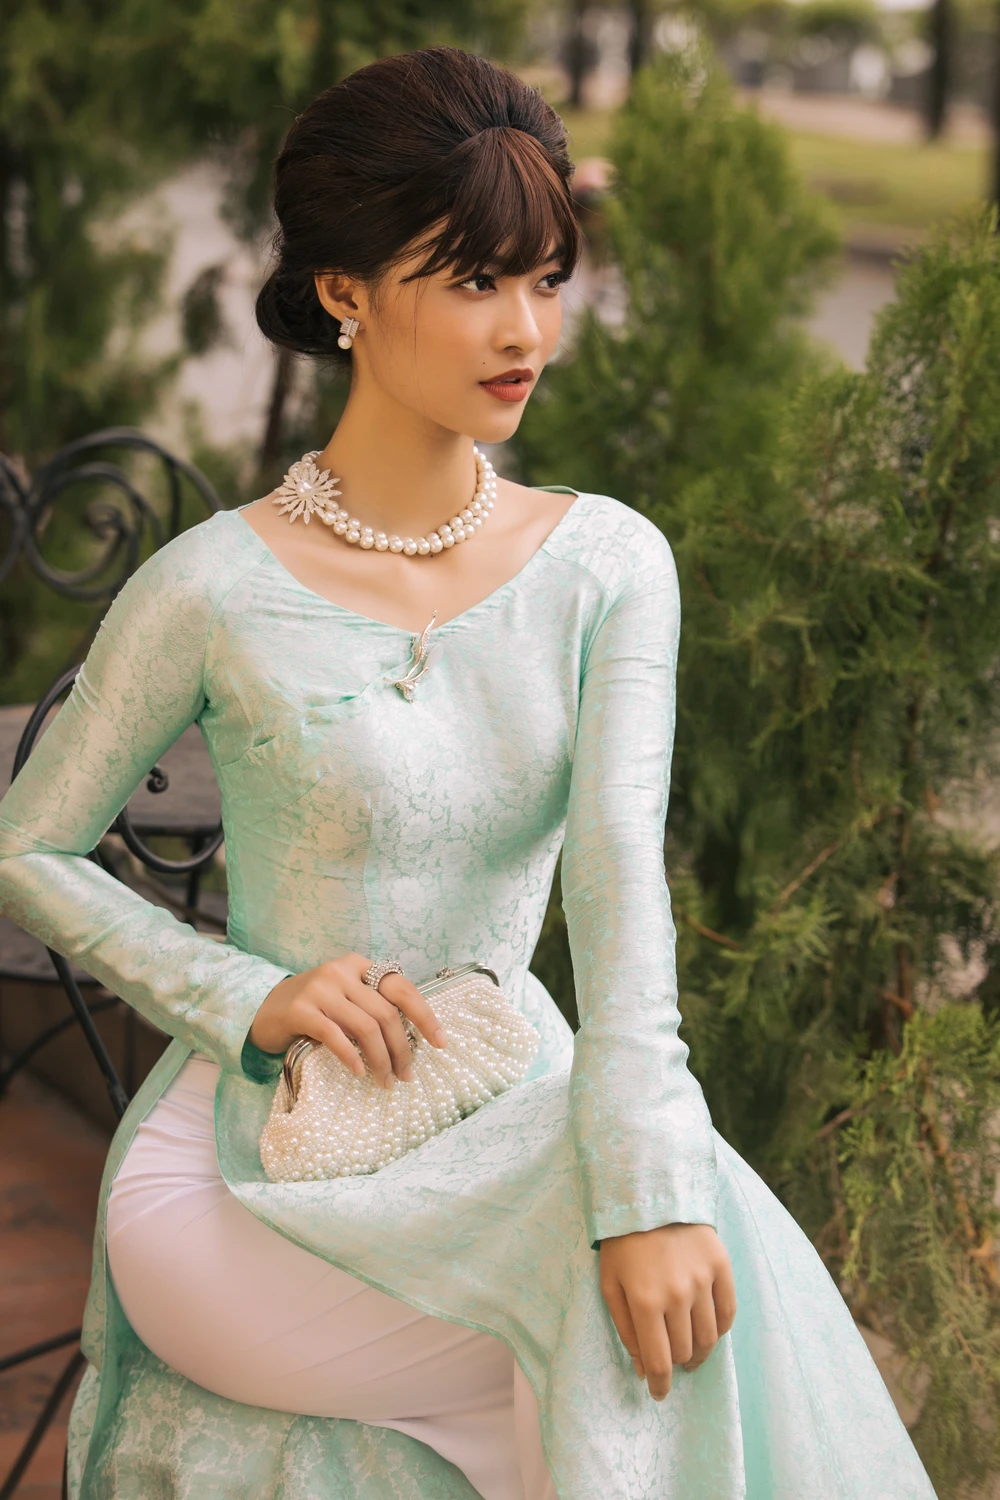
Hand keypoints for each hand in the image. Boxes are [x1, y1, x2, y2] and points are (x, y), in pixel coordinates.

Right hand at [249, 954, 446, 1089]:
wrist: (263, 1008)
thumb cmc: (313, 1008)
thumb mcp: (345, 998)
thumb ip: (372, 1006)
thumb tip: (412, 1041)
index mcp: (359, 965)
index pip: (402, 988)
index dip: (425, 1016)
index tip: (440, 1042)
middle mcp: (341, 971)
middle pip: (385, 1013)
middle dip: (401, 1049)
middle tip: (405, 1075)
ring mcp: (319, 988)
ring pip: (364, 1026)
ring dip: (380, 1059)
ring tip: (384, 1081)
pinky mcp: (300, 1009)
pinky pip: (334, 1035)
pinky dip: (351, 1056)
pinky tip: (359, 1071)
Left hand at [600, 1223, 735, 1400]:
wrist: (650, 1194)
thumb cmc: (623, 1243)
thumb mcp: (610, 1285)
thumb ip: (626, 1330)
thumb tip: (644, 1370)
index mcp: (645, 1301)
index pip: (660, 1361)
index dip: (659, 1385)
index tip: (658, 1393)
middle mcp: (677, 1295)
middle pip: (685, 1352)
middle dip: (675, 1362)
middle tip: (669, 1357)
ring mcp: (703, 1280)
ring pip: (709, 1338)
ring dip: (698, 1352)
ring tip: (689, 1351)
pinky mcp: (721, 1267)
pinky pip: (728, 1313)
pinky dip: (720, 1329)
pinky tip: (708, 1330)